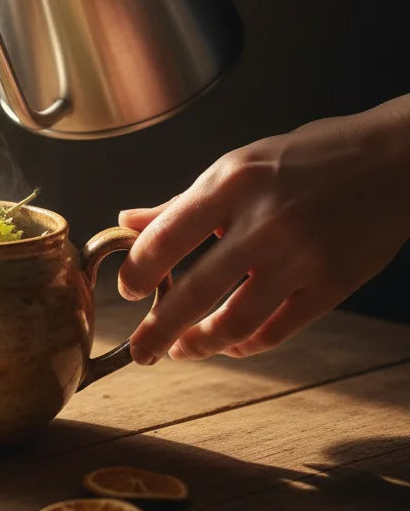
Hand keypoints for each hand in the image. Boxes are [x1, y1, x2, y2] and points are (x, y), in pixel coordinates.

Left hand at [116, 96, 409, 363]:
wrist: (395, 162)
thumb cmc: (308, 159)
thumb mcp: (239, 166)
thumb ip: (182, 203)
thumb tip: (127, 223)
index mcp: (234, 183)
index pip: (168, 236)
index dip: (139, 270)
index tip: (128, 290)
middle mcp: (266, 221)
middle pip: (196, 290)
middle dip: (157, 329)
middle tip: (138, 349)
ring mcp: (302, 257)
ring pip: (236, 321)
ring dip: (199, 344)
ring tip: (179, 351)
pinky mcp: (333, 285)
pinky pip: (277, 330)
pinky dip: (245, 344)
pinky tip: (228, 344)